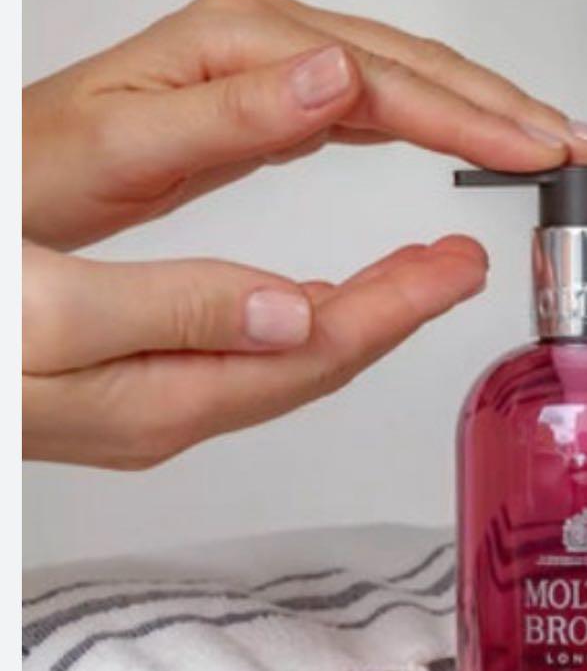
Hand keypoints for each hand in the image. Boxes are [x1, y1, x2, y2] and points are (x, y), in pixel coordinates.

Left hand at [23, 0, 586, 248]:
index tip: (542, 154)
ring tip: (551, 142)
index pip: (393, 78)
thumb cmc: (57, 165)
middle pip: (421, 64)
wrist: (19, 170)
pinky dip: (443, 118)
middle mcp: (271, 41)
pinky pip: (387, 95)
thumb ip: (235, 116)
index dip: (476, 120)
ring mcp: (280, 63)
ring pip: (414, 75)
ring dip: (490, 111)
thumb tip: (339, 78)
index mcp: (247, 47)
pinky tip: (470, 137)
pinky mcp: (283, 91)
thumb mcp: (128, 145)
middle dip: (511, 108)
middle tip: (583, 145)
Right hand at [23, 237, 486, 467]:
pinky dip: (300, 320)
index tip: (456, 267)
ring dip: (363, 311)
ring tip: (420, 270)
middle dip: (400, 310)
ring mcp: (161, 400)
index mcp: (165, 395)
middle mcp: (177, 407)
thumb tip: (287, 309)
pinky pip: (249, 354)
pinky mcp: (139, 382)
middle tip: (460, 264)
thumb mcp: (42, 318)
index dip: (396, 307)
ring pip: (290, 357)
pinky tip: (317, 296)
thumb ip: (168, 313)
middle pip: (320, 361)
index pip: (316, 352)